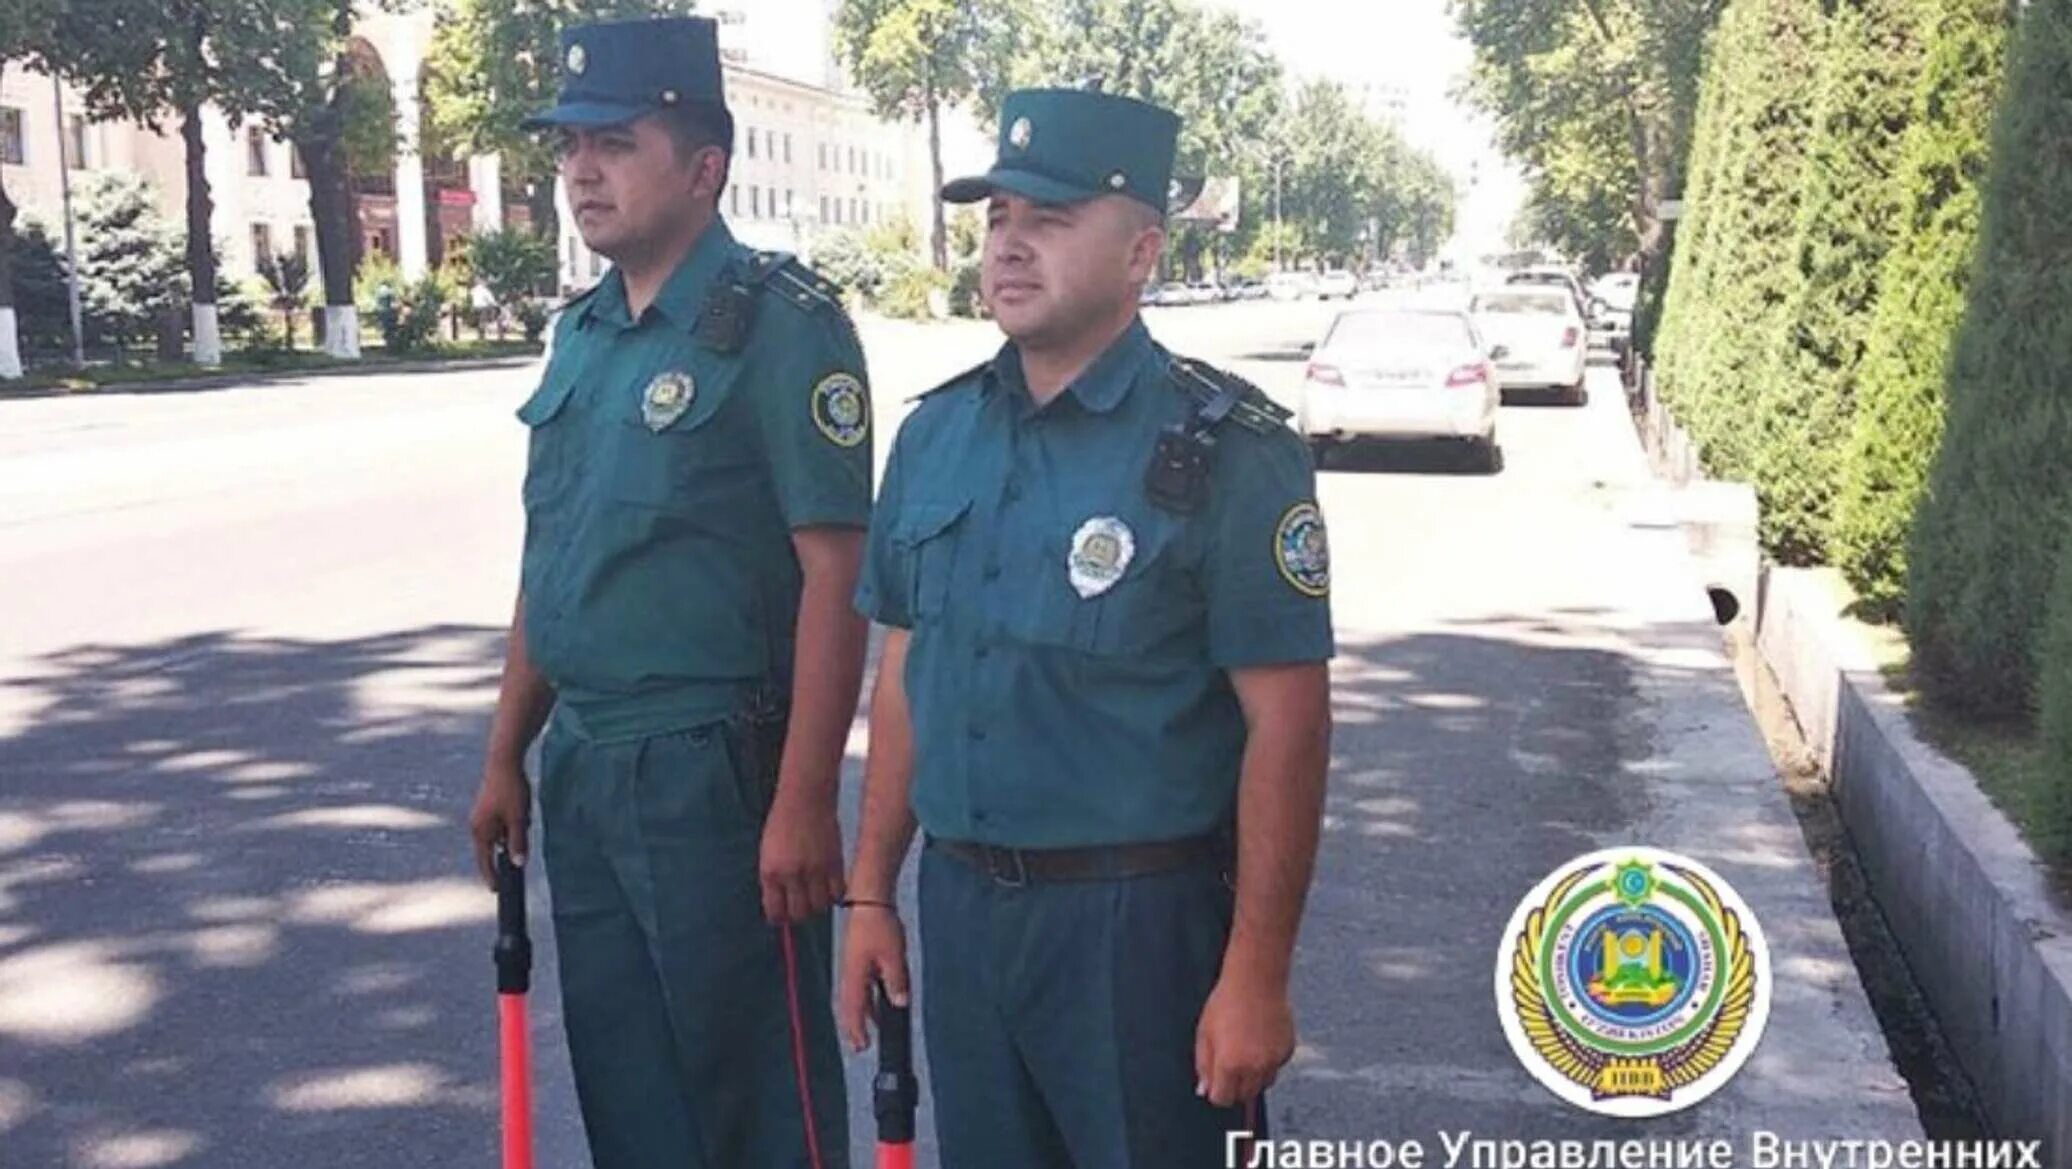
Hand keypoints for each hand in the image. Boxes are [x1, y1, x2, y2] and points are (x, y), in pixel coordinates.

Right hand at [468, 761, 531, 890]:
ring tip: (522, 809)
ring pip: (502, 833)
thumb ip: (518, 841)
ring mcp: (482, 816)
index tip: (496, 890)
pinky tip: (522, 805)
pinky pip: (503, 822)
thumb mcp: (519, 818)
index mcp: (480, 830)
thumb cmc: (510, 789)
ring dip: (514, 829)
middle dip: (510, 845)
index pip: (485, 861)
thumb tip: (519, 863)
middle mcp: (477, 825)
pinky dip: (514, 820)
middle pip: (494, 847)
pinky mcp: (489, 807)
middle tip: (520, 830)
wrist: (504, 759)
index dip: (491, 876)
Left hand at [759, 789, 844, 922]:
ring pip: (819, 907)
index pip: (775, 912)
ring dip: (818, 905)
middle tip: (802, 905)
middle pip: (799, 913)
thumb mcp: (768, 852)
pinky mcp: (834, 864)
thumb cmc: (783, 821)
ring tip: (817, 895)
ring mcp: (815, 870)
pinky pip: (837, 893)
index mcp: (770, 872)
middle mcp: (791, 875)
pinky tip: (830, 886)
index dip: (780, 917)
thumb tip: (781, 903)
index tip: (783, 915)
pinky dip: (834, 894)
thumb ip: (774, 877)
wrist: (805, 797)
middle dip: (799, 913)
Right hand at [837, 904, 908, 1051]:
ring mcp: (851, 968)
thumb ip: (896, 980)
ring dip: (860, 1016)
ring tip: (867, 1031)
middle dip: (854, 1027)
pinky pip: (859, 988)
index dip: (857, 1030)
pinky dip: (865, 1001)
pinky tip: (875, 1006)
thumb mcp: (894, 955)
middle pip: (849, 1008)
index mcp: (855, 976)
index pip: (854, 1010)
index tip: (861, 1046)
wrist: (869, 901)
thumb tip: (900, 1002)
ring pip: (853, 999)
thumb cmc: (879, 925)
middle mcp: (849, 975)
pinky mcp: (856, 962)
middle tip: (860, 1046)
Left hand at [1194, 973, 1294, 1107]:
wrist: (1256, 980)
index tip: (1215, 1081)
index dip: (1216, 1091)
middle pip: (1243, 1096)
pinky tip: (1259, 1041)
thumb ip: (1203, 1065)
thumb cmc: (1226, 1002)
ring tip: (1245, 1050)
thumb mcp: (1204, 1033)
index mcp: (1229, 1064)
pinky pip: (1275, 1068)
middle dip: (1234, 1086)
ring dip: (1252, 1077)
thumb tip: (1204, 1090)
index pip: (1222, 1099)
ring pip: (1262, 1084)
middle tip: (1229, 1063)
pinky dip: (1267, 1062)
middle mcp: (1253, 1068)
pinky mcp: (1287, 1051)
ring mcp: (1273, 1061)